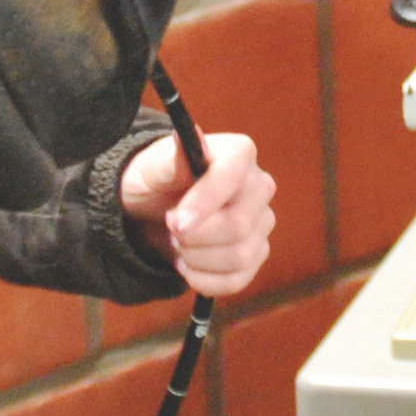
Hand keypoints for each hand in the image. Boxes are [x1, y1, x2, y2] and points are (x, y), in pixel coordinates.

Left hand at [120, 131, 274, 296]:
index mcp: (239, 153)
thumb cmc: (156, 179)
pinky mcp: (257, 254)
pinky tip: (188, 265)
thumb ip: (171, 157)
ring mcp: (262, 223)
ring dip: (197, 259)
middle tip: (170, 228)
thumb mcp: (153, 167)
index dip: (205, 202)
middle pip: (239, 224)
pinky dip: (204, 280)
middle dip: (195, 236)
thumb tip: (186, 135)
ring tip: (178, 244)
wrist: (156, 208)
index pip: (233, 176)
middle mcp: (260, 186)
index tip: (175, 222)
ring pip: (240, 256)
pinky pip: (238, 280)